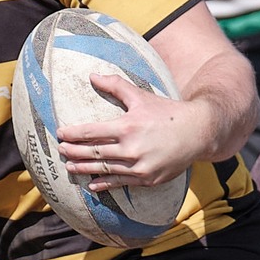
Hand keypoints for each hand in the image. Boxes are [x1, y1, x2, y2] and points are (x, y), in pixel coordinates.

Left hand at [57, 71, 202, 192]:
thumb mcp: (142, 96)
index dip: (73, 134)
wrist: (198, 133)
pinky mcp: (148, 179)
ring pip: (104, 169)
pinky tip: (92, 184)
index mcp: (128, 127)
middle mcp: (132, 148)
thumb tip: (93, 76)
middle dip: (74, 151)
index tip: (60, 133)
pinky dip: (104, 184)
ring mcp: (140, 166)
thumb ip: (116, 86)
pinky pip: (120, 182)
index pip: (92, 132)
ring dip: (84, 168)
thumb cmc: (168, 112)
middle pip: (94, 152)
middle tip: (60, 150)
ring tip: (70, 166)